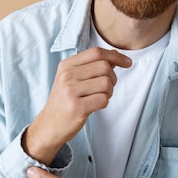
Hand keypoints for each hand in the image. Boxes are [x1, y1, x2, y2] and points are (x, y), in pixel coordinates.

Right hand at [23, 47, 131, 163]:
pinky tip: (95, 105)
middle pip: (104, 66)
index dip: (115, 55)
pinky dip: (104, 102)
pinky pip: (103, 100)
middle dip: (113, 77)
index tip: (127, 62)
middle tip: (107, 87)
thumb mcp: (72, 78)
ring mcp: (70, 91)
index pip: (96, 52)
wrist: (49, 124)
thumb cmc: (65, 100)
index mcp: (66, 65)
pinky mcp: (76, 107)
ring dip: (109, 92)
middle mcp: (67, 75)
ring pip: (106, 83)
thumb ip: (91, 66)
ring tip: (100, 97)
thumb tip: (115, 55)